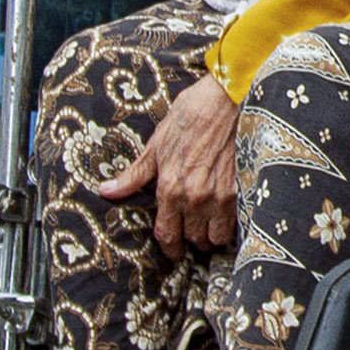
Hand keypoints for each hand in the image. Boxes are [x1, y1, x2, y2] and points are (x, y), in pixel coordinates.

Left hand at [96, 71, 241, 250]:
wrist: (227, 98)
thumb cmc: (191, 115)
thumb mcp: (156, 144)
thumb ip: (133, 175)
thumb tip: (105, 191)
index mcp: (170, 188)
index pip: (168, 235)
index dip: (170, 248)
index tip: (173, 251)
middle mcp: (195, 198)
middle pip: (195, 239)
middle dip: (192, 239)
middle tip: (193, 231)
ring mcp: (222, 195)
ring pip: (217, 236)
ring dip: (213, 235)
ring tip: (211, 226)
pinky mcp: (243, 188)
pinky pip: (238, 222)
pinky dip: (233, 223)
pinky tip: (229, 215)